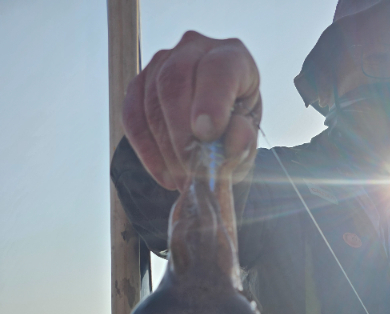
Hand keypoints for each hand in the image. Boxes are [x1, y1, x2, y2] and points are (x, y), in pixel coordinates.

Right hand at [122, 31, 261, 189]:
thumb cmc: (236, 129)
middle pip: (174, 82)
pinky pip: (132, 117)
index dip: (210, 101)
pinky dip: (147, 151)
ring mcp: (161, 63)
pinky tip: (165, 175)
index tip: (207, 135)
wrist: (217, 128)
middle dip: (181, 133)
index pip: (217, 68)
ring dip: (165, 149)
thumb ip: (245, 140)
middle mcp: (194, 49)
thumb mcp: (249, 138)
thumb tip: (233, 143)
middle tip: (191, 172)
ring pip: (151, 102)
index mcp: (232, 56)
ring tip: (183, 180)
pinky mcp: (138, 84)